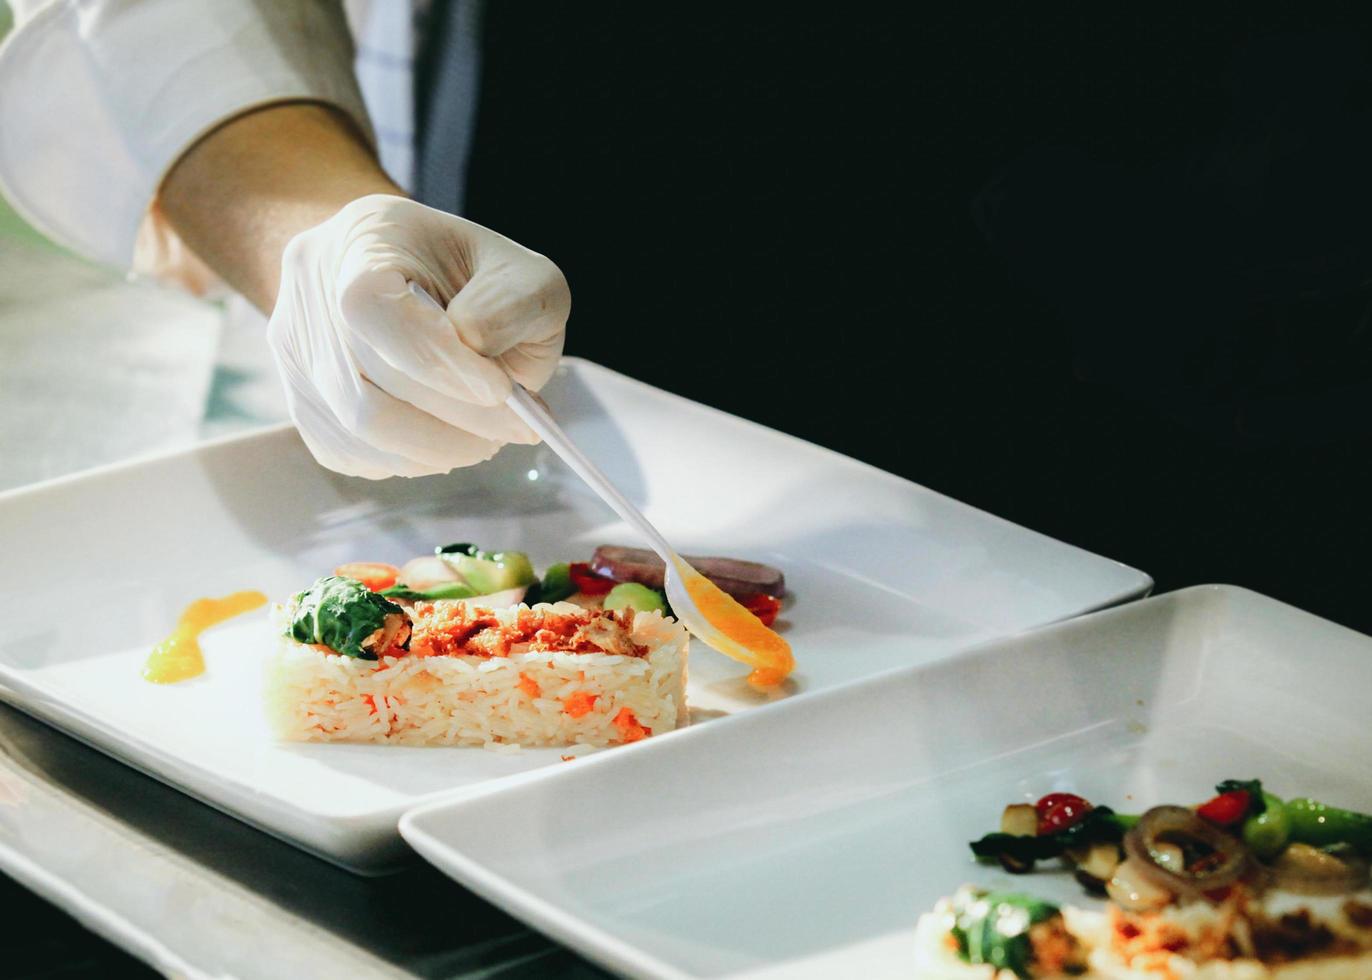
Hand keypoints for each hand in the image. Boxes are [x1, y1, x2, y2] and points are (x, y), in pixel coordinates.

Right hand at [268, 194, 569, 477]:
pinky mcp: (302, 400)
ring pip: (359, 428)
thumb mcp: (522, 275)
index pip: (369, 309)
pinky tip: (445, 436)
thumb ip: (510, 305)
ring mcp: (295, 349)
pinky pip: (352, 451)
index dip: (437, 362)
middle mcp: (311, 290)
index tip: (501, 390)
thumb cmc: (477, 281)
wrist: (423, 283)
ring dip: (438, 446)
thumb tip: (473, 347)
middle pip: (368, 384)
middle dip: (457, 417)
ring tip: (487, 437)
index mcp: (365, 237)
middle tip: (517, 427)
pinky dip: (411, 458)